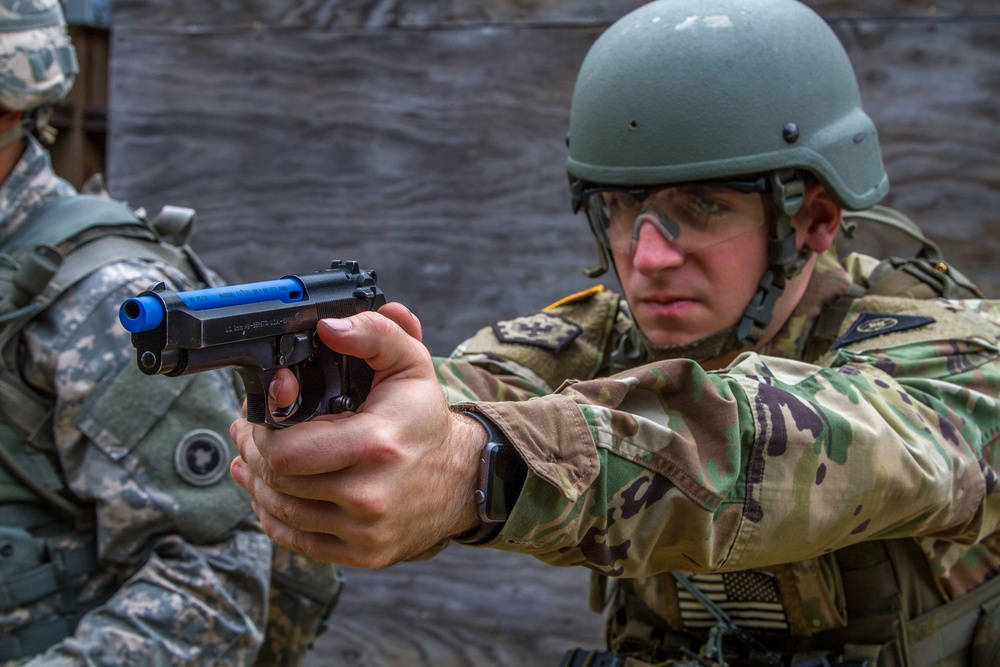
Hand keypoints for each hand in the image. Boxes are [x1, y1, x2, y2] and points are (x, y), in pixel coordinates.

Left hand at [229, 302, 484, 567]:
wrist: (462, 478)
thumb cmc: (425, 420)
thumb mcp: (411, 364)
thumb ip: (374, 334)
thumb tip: (330, 326)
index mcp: (376, 444)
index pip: (285, 450)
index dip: (262, 429)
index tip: (263, 410)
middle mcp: (369, 495)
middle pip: (276, 480)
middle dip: (254, 450)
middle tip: (250, 430)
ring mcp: (365, 531)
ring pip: (280, 510)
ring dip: (258, 481)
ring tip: (253, 457)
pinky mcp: (362, 555)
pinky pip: (296, 540)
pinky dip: (274, 516)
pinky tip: (269, 493)